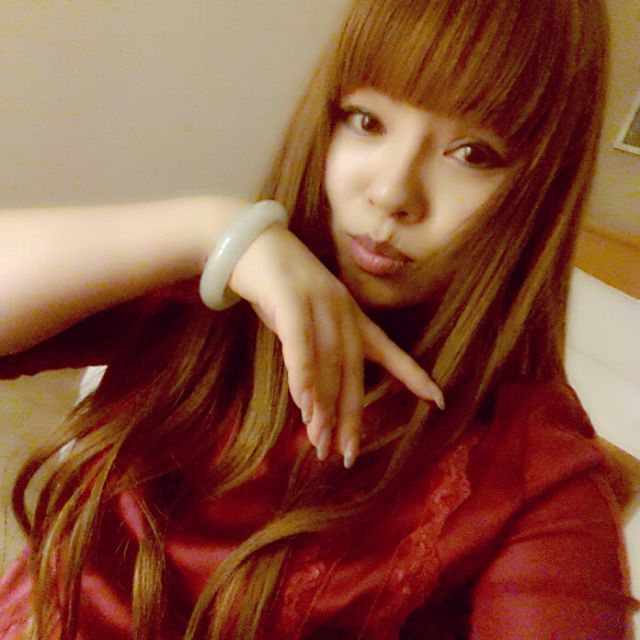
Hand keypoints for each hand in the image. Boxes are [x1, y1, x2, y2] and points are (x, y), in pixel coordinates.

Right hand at [229, 225, 443, 467]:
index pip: (388, 349)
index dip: (412, 374)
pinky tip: (303, 404)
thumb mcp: (306, 320)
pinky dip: (302, 374)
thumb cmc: (279, 288)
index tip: (438, 400)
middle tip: (347, 453)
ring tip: (320, 442)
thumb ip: (316, 353)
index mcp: (352, 316)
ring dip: (323, 406)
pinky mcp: (289, 299)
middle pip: (352, 371)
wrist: (252, 242)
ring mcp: (318, 304)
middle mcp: (342, 311)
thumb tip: (315, 401)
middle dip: (351, 414)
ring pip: (327, 363)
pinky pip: (299, 343)